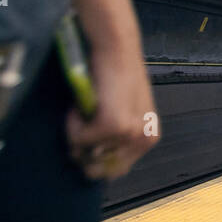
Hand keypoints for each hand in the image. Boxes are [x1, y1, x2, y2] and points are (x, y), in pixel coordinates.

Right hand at [65, 45, 159, 179]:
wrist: (115, 50)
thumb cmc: (114, 78)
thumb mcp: (123, 113)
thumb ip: (115, 138)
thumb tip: (90, 168)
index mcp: (148, 139)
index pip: (116, 171)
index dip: (94, 159)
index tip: (88, 136)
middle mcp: (144, 140)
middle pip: (100, 170)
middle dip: (83, 150)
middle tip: (83, 122)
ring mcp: (130, 134)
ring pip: (85, 152)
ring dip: (77, 132)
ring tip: (86, 107)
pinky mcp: (114, 126)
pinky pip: (78, 139)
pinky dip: (72, 122)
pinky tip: (83, 103)